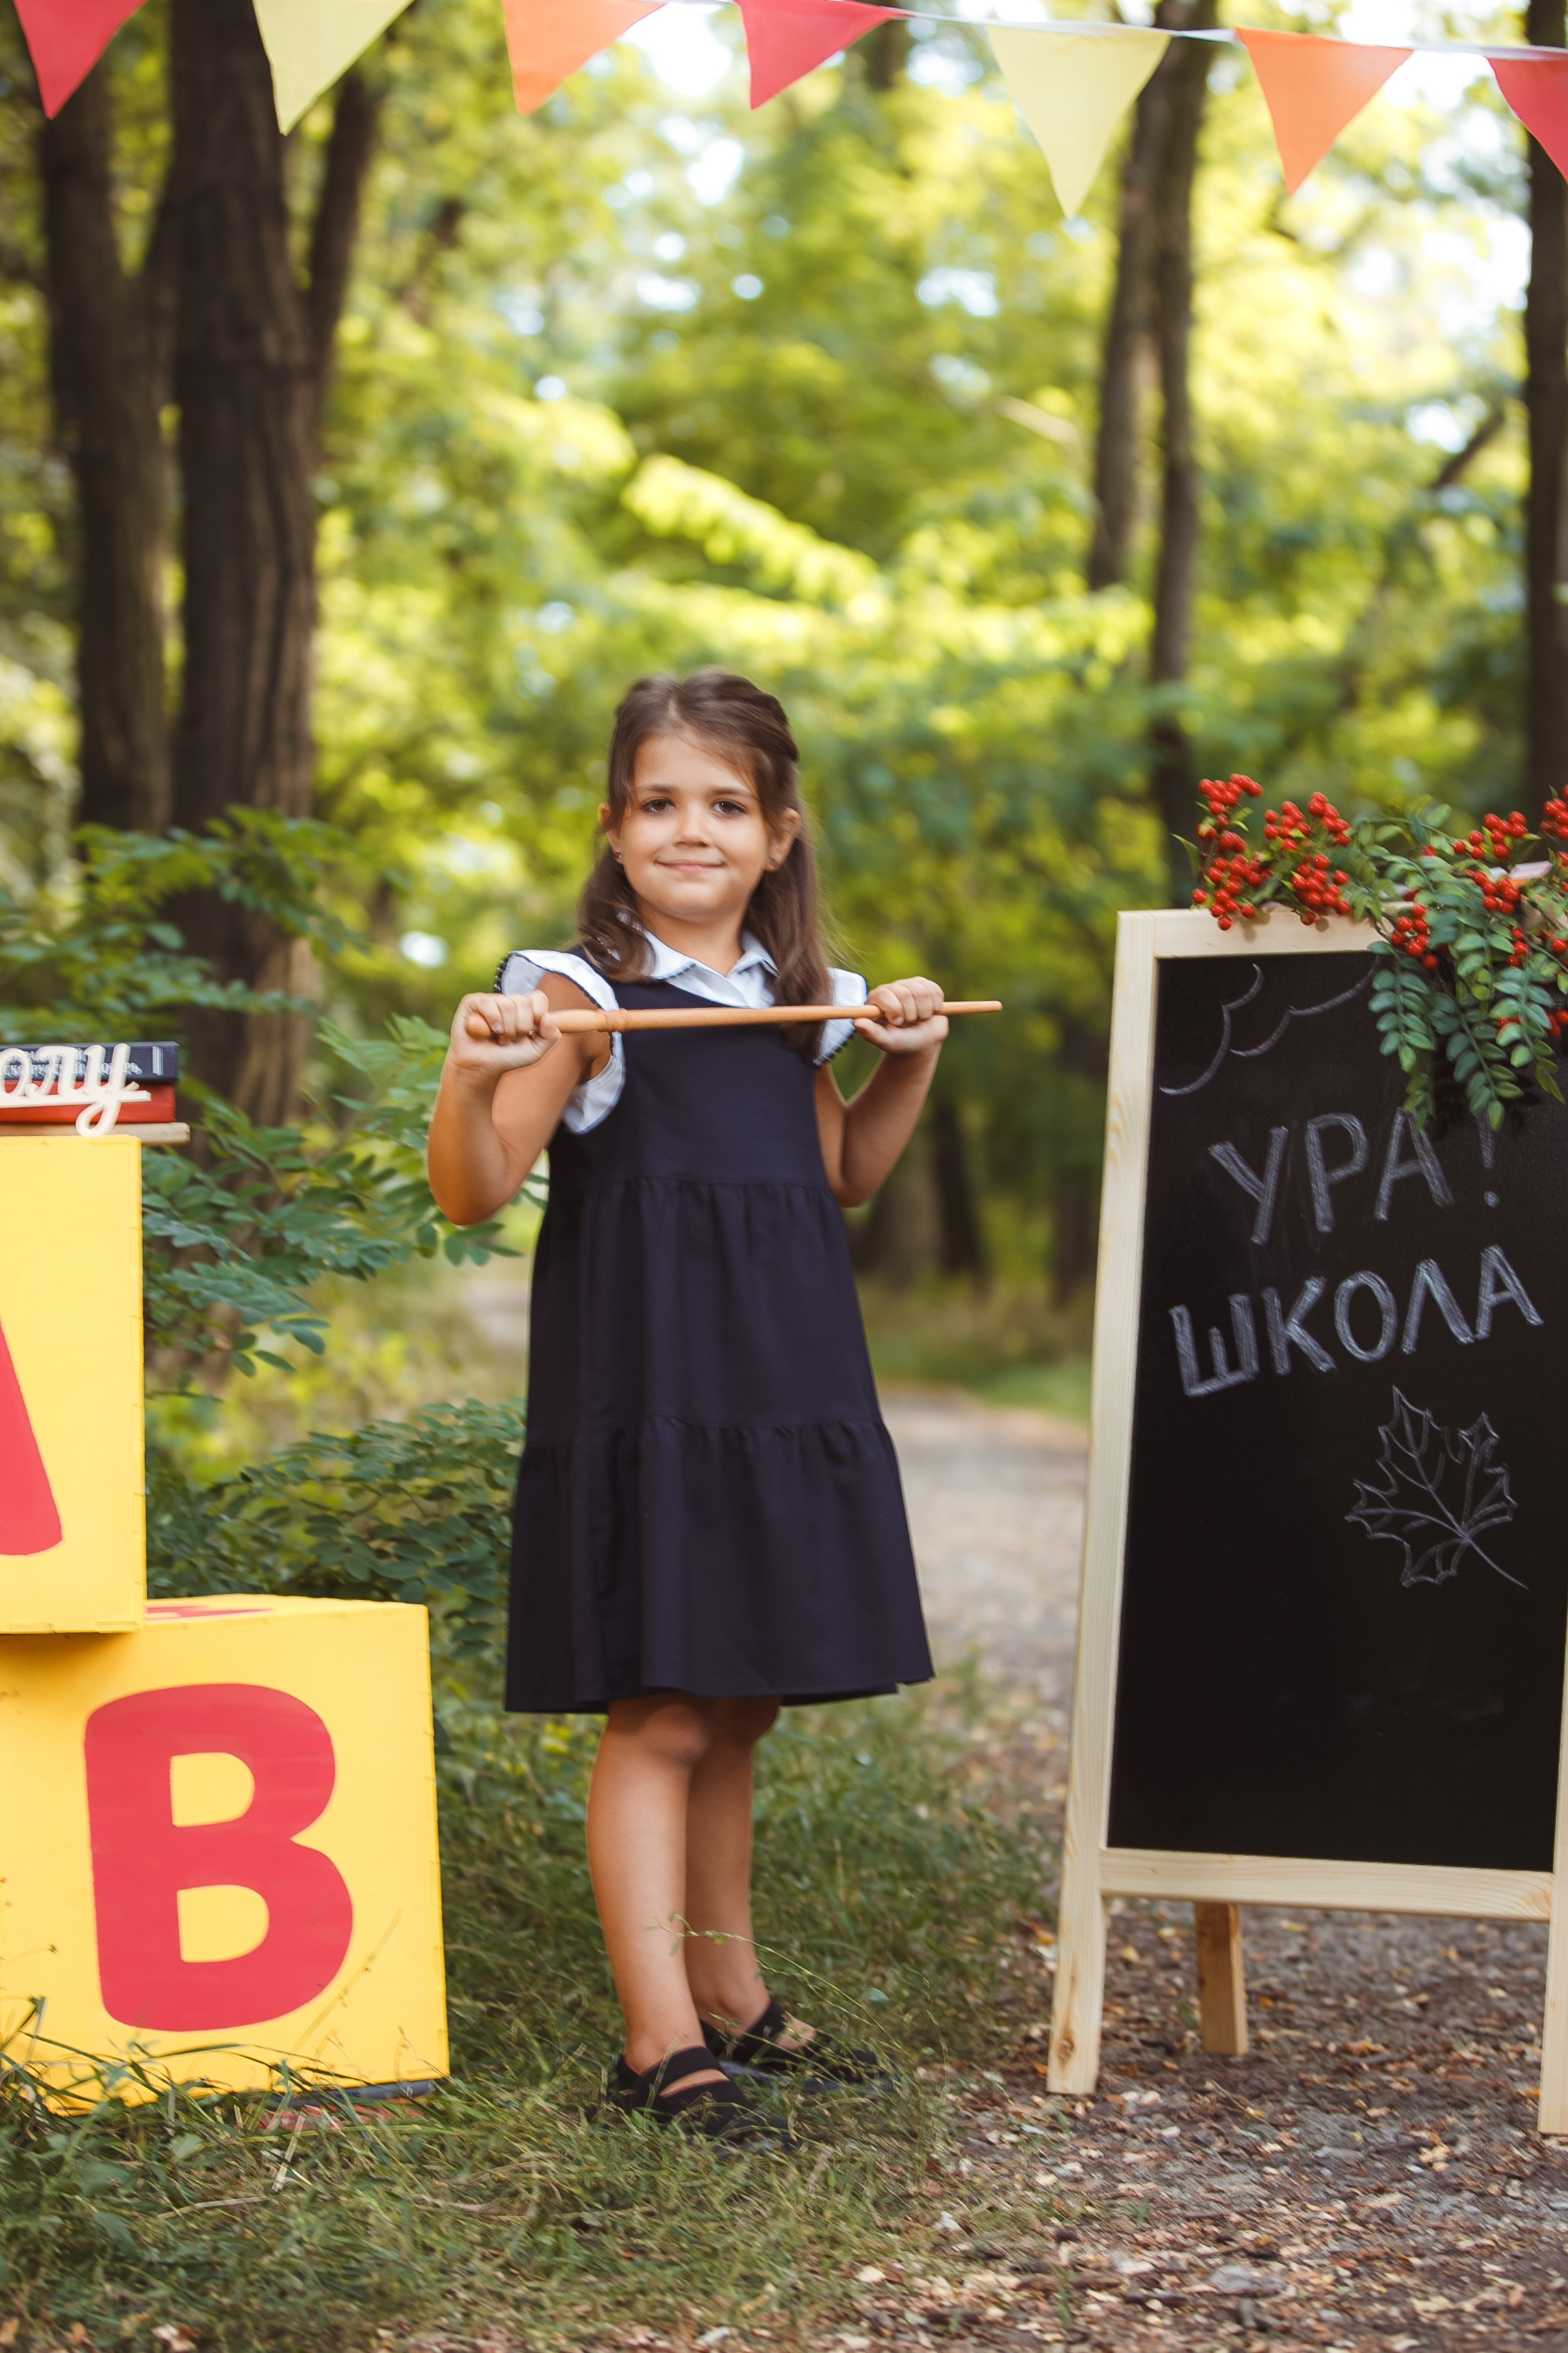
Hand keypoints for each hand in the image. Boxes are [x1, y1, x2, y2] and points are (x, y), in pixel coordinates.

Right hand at [446, 990, 560, 1080]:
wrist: (482, 1068)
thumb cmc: (507, 1058)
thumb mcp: (535, 1051)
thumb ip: (551, 1036)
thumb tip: (547, 1017)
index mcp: (525, 1009)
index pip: (539, 998)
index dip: (538, 1014)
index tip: (531, 1031)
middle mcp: (509, 1002)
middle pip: (524, 1003)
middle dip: (520, 1028)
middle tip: (510, 1039)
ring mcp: (492, 1001)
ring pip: (507, 1005)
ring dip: (505, 1029)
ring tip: (498, 1038)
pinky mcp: (473, 1002)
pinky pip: (488, 1004)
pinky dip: (491, 1021)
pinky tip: (487, 1032)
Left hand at [853, 976, 948, 1054]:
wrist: (922, 1043)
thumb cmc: (900, 1042)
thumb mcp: (886, 1041)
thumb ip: (871, 1033)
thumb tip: (857, 1022)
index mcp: (876, 999)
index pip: (885, 994)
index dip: (894, 1010)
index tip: (897, 1023)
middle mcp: (892, 989)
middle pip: (906, 993)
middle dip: (911, 1014)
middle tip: (908, 1023)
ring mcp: (909, 985)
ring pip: (922, 993)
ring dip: (924, 1012)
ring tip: (919, 1019)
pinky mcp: (926, 985)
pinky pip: (935, 991)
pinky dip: (935, 1006)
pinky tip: (929, 1012)